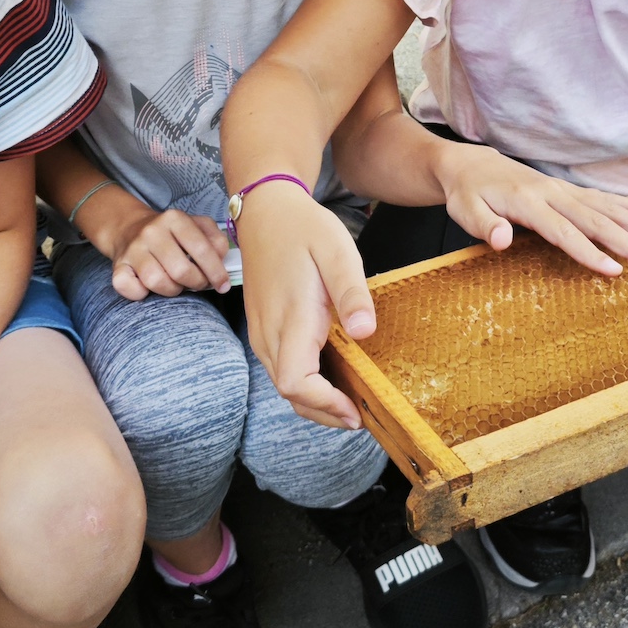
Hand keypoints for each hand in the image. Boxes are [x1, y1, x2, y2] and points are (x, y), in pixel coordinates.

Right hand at [103, 205, 231, 299]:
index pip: (201, 249)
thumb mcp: (196, 226)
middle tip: (199, 284)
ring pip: (157, 281)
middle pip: (181, 270)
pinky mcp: (118, 266)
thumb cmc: (170, 233)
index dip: (216, 271)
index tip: (222, 285)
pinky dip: (141, 294)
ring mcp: (133, 249)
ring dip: (172, 290)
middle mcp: (152, 232)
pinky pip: (130, 288)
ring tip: (177, 284)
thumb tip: (222, 259)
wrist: (130, 228)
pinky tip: (149, 288)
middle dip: (196, 283)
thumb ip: (215, 239)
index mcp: (174, 219)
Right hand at [238, 182, 371, 429]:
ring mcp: (262, 332)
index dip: (324, 404)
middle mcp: (269, 333)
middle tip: (361, 416)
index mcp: (290, 318)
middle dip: (324, 412)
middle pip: (290, 393)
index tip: (354, 411)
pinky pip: (281, 368)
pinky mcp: (263, 328)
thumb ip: (352, 293)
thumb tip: (366, 333)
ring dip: (315, 401)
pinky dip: (305, 384)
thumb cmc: (304, 228)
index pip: (295, 382)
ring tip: (351, 402)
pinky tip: (331, 376)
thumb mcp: (337, 251)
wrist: (265, 211)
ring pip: (284, 384)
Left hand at [431, 144, 627, 274]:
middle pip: (597, 220)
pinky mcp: (569, 191)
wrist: (470, 166)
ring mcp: (565, 190)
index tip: (615, 270)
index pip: (564, 232)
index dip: (589, 252)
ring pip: (609, 208)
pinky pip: (606, 199)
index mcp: (528, 202)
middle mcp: (553, 194)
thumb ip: (485, 226)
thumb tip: (503, 239)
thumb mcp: (464, 212)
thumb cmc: (467, 195)